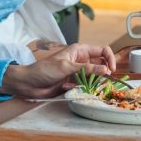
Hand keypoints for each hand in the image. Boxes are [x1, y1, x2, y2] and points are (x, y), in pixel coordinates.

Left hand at [0, 42, 116, 98]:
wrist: (30, 84)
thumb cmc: (44, 70)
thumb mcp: (66, 67)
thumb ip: (86, 68)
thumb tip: (105, 69)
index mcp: (79, 50)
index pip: (102, 50)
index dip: (109, 58)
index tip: (111, 70)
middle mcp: (81, 60)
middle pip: (100, 64)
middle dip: (104, 72)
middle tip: (105, 81)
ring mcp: (78, 72)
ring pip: (95, 76)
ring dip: (95, 82)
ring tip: (90, 86)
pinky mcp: (74, 83)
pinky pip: (87, 85)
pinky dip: (86, 88)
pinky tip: (78, 90)